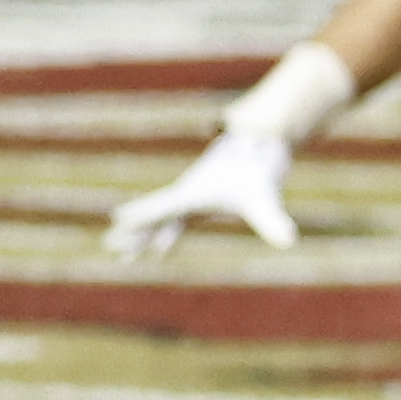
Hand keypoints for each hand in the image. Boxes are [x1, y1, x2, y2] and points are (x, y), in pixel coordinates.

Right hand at [105, 115, 304, 261]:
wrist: (258, 144)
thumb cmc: (258, 170)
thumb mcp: (265, 198)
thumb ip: (273, 220)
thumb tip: (290, 241)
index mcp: (194, 194)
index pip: (164, 208)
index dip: (143, 215)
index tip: (118, 219)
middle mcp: (186, 196)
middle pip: (155, 217)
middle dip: (134, 232)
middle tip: (110, 244)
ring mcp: (191, 201)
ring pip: (161, 222)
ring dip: (143, 237)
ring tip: (123, 255)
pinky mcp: (199, 205)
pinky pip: (174, 224)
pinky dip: (163, 236)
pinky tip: (159, 249)